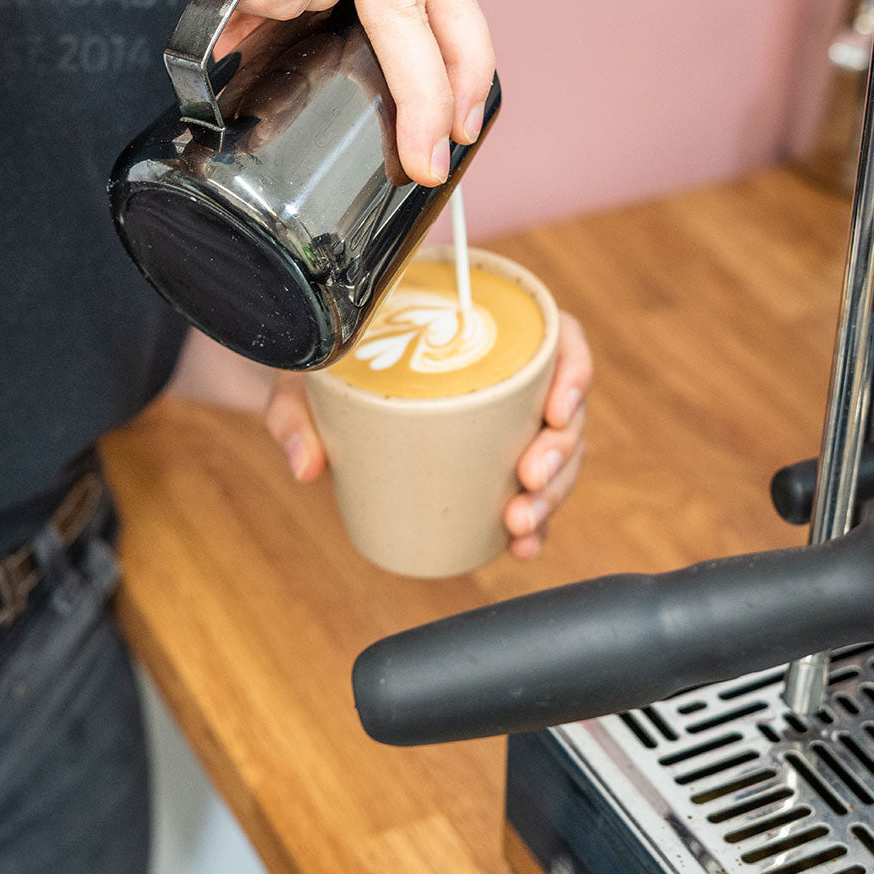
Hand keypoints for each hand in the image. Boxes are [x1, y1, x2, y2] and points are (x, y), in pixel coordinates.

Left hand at [264, 310, 592, 558]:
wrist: (311, 396)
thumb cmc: (322, 369)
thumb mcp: (306, 380)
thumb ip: (298, 414)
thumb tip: (307, 465)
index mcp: (484, 328)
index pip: (561, 338)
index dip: (575, 372)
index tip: (558, 410)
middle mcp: (507, 373)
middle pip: (567, 408)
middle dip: (561, 453)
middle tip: (528, 481)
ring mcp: (506, 421)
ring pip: (560, 455)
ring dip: (552, 494)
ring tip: (521, 525)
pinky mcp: (494, 463)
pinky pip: (532, 492)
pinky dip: (536, 522)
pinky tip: (523, 546)